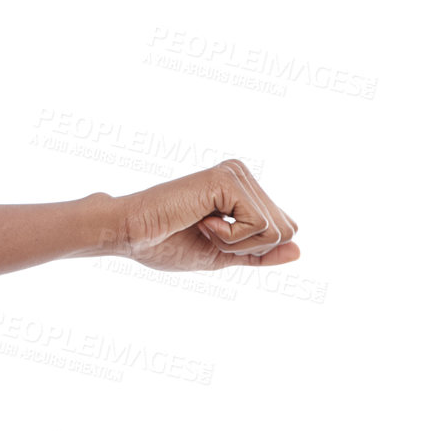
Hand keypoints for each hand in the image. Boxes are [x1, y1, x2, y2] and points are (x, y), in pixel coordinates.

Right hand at [110, 159, 300, 271]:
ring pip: (275, 230)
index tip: (211, 236)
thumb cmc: (164, 244)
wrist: (130, 235)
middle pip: (287, 230)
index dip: (252, 248)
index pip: (284, 229)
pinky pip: (259, 225)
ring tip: (201, 226)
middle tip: (205, 233)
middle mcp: (243, 176)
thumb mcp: (222, 255)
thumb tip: (299, 250)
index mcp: (242, 190)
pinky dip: (229, 237)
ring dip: (235, 243)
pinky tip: (201, 222)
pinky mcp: (228, 180)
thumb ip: (259, 253)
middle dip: (247, 247)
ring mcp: (236, 175)